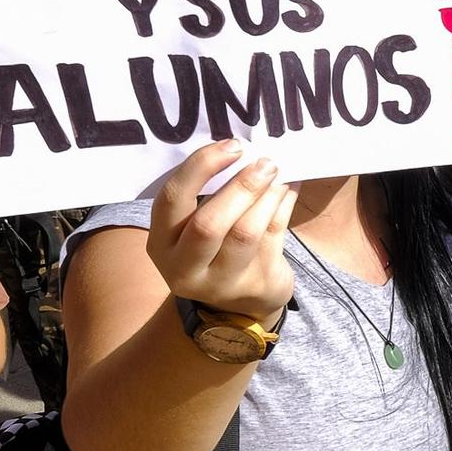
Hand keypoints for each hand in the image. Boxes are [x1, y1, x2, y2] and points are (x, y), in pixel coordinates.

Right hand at [147, 142, 295, 321]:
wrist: (241, 303)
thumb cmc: (215, 248)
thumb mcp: (196, 225)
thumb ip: (208, 194)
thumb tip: (241, 147)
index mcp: (162, 244)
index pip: (171, 200)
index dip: (201, 168)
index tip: (232, 147)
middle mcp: (184, 268)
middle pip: (209, 224)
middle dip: (240, 187)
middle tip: (264, 162)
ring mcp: (222, 283)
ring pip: (245, 233)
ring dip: (266, 196)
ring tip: (277, 173)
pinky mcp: (257, 285)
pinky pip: (273, 236)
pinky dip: (283, 205)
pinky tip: (289, 186)